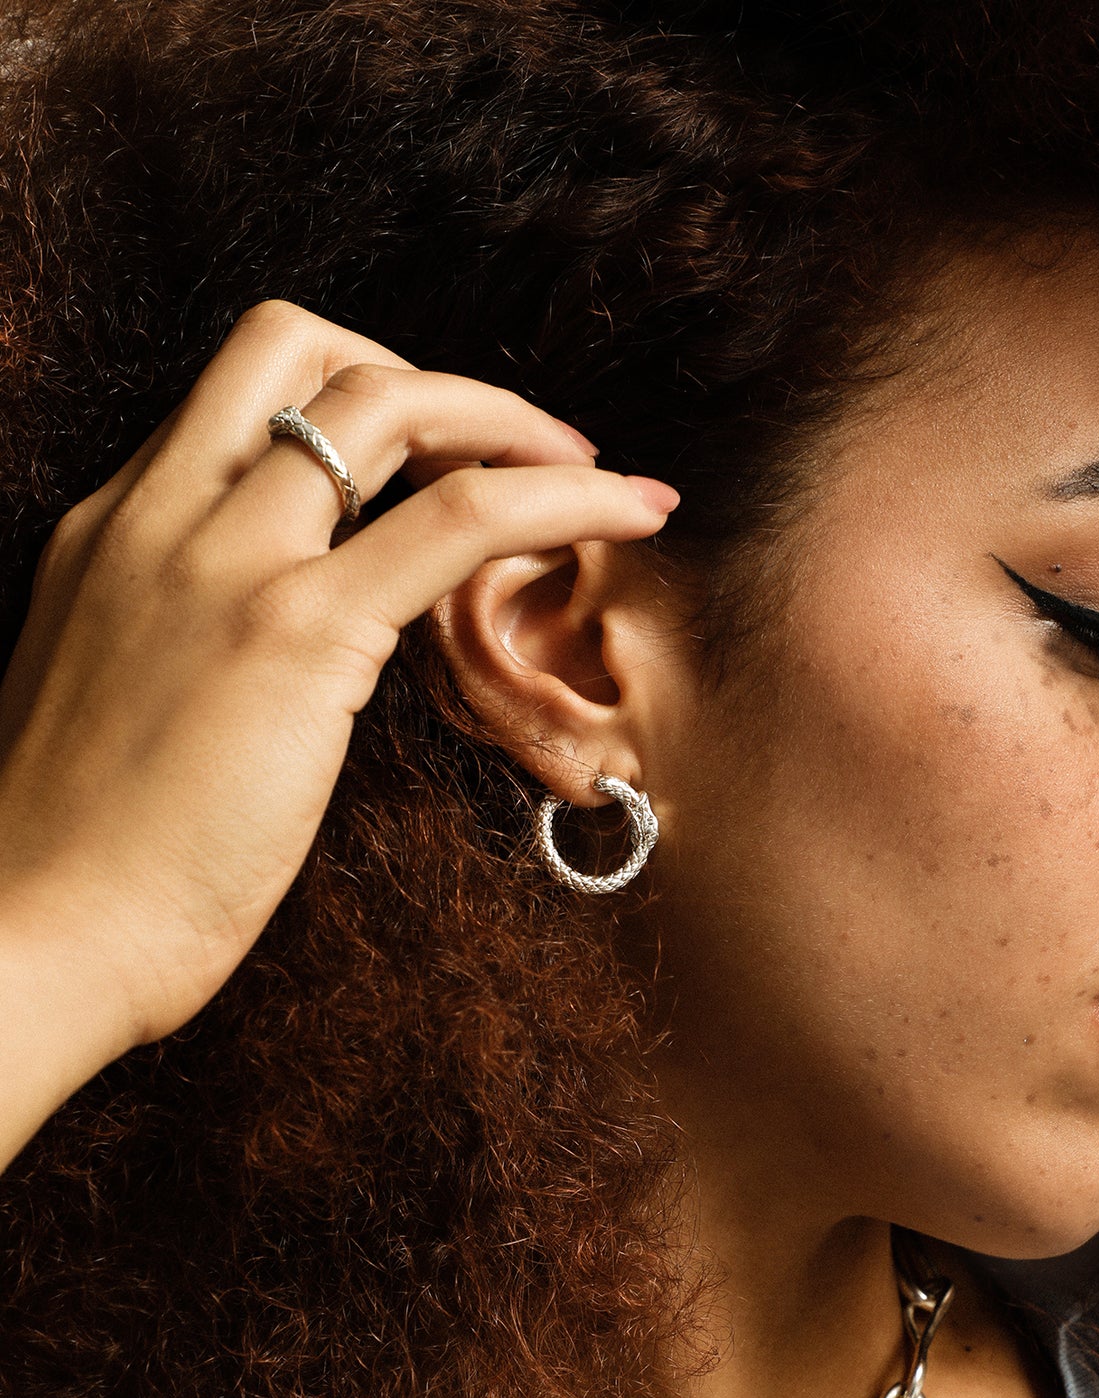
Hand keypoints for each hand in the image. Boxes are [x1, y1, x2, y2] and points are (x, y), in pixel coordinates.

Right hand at [0, 299, 676, 1163]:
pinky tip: (630, 516)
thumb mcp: (116, 708)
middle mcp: (158, 517)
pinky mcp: (297, 634)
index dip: (353, 401)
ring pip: (386, 401)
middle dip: (426, 378)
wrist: (31, 939)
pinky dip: (563, 502)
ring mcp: (225, 564)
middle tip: (515, 453)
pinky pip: (460, 521)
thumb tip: (269, 668)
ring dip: (510, 420)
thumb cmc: (79, 864)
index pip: (240, 402)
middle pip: (300, 348)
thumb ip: (182, 647)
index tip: (431, 461)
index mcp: (112, 532)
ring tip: (588, 477)